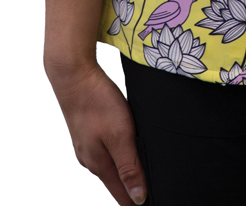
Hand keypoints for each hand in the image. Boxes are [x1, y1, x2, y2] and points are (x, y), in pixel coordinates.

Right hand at [45, 59, 147, 204]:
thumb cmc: (97, 102)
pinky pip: (105, 149)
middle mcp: (90, 158)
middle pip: (115, 181)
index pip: (120, 193)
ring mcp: (86, 144)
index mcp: (98, 164)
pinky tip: (125, 148)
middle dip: (131, 188)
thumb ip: (129, 167)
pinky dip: (117, 154)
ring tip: (141, 175)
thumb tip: (138, 198)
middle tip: (149, 191)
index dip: (135, 201)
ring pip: (110, 164)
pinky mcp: (87, 131)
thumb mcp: (120, 135)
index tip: (149, 203)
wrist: (74, 75)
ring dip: (125, 170)